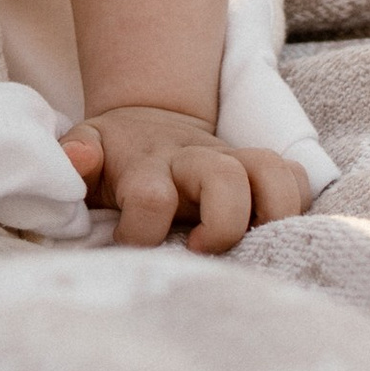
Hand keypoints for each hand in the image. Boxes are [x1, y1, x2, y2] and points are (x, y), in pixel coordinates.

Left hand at [62, 102, 311, 252]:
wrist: (146, 120)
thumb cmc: (111, 154)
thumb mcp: (83, 149)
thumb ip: (73, 157)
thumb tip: (79, 159)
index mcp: (147, 165)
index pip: (151, 197)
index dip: (141, 232)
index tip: (131, 246)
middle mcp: (194, 161)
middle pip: (224, 179)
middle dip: (222, 223)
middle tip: (201, 249)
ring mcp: (230, 163)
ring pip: (272, 172)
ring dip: (273, 211)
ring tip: (257, 245)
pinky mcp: (256, 169)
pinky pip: (294, 177)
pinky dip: (296, 202)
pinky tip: (271, 229)